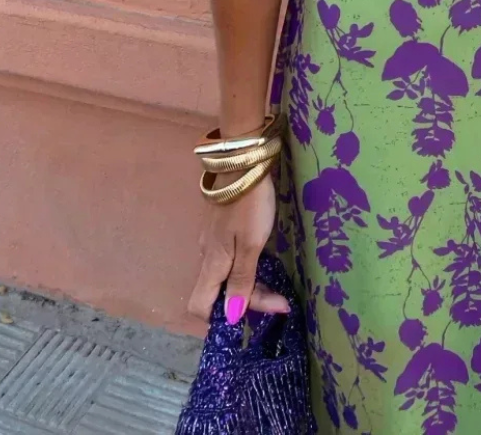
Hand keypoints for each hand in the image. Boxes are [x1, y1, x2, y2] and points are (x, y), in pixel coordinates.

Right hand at [188, 175, 289, 324]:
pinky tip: (264, 262)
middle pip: (218, 293)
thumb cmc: (249, 204)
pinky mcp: (222, 227)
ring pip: (226, 276)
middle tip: (281, 301)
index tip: (256, 316)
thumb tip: (230, 317)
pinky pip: (230, 259)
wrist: (243, 161)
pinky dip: (247, 268)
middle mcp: (207, 255)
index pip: (200, 306)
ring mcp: (214, 240)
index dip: (222, 319)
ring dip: (249, 287)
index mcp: (212, 263)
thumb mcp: (251, 244)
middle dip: (247, 303)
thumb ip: (241, 279)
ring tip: (277, 286)